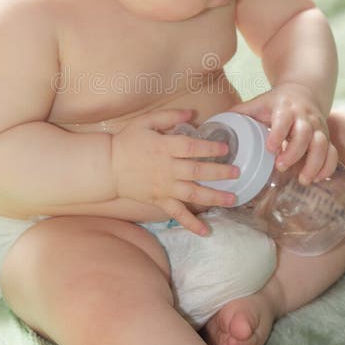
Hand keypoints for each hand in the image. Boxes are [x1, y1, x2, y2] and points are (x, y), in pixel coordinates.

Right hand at [111, 108, 238, 234]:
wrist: (107, 166)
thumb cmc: (127, 141)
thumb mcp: (146, 122)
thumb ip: (169, 116)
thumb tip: (192, 113)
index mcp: (164, 147)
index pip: (192, 147)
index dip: (210, 148)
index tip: (226, 148)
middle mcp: (167, 168)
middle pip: (197, 171)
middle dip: (220, 172)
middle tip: (237, 173)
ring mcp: (164, 187)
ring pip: (193, 193)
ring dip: (214, 197)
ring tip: (233, 199)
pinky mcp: (159, 201)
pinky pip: (177, 214)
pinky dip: (191, 224)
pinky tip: (206, 231)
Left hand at [231, 84, 337, 184]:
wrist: (304, 91)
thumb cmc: (276, 102)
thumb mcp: (258, 103)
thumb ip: (240, 113)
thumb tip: (211, 125)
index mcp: (285, 108)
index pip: (284, 120)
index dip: (279, 133)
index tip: (271, 148)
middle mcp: (305, 117)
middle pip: (305, 134)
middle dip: (295, 152)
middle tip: (280, 166)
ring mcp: (318, 127)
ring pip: (323, 145)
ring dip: (314, 163)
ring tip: (303, 180)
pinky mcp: (327, 137)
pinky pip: (333, 153)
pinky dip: (328, 166)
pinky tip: (318, 178)